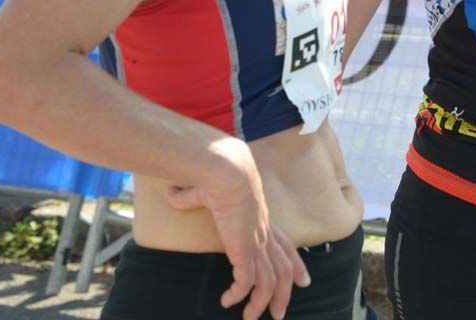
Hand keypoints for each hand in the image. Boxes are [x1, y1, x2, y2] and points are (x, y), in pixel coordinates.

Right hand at [165, 139, 309, 319]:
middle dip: (284, 293)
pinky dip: (239, 294)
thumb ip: (190, 196)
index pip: (286, 246)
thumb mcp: (206, 189)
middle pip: (284, 269)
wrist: (227, 170)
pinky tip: (227, 301)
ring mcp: (257, 242)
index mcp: (261, 220)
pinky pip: (247, 281)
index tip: (304, 281)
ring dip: (262, 303)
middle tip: (279, 314)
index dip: (295, 263)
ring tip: (250, 319)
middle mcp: (264, 234)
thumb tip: (171, 194)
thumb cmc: (218, 174)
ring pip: (270, 281)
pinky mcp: (245, 249)